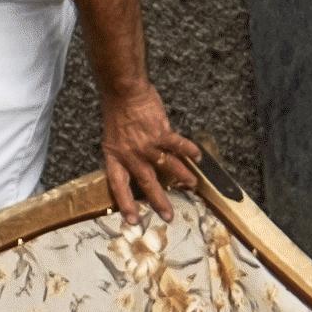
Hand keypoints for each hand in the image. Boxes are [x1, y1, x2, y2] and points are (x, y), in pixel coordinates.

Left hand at [97, 80, 205, 218]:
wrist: (123, 90)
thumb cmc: (117, 111)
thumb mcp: (113, 137)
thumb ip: (124, 153)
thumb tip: (139, 164)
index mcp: (115, 157)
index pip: (119, 186)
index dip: (125, 204)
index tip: (132, 221)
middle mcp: (131, 155)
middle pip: (147, 183)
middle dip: (159, 201)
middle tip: (169, 216)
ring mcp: (147, 145)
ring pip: (168, 167)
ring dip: (182, 177)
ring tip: (193, 186)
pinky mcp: (161, 133)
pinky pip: (178, 145)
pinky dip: (189, 150)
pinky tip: (198, 156)